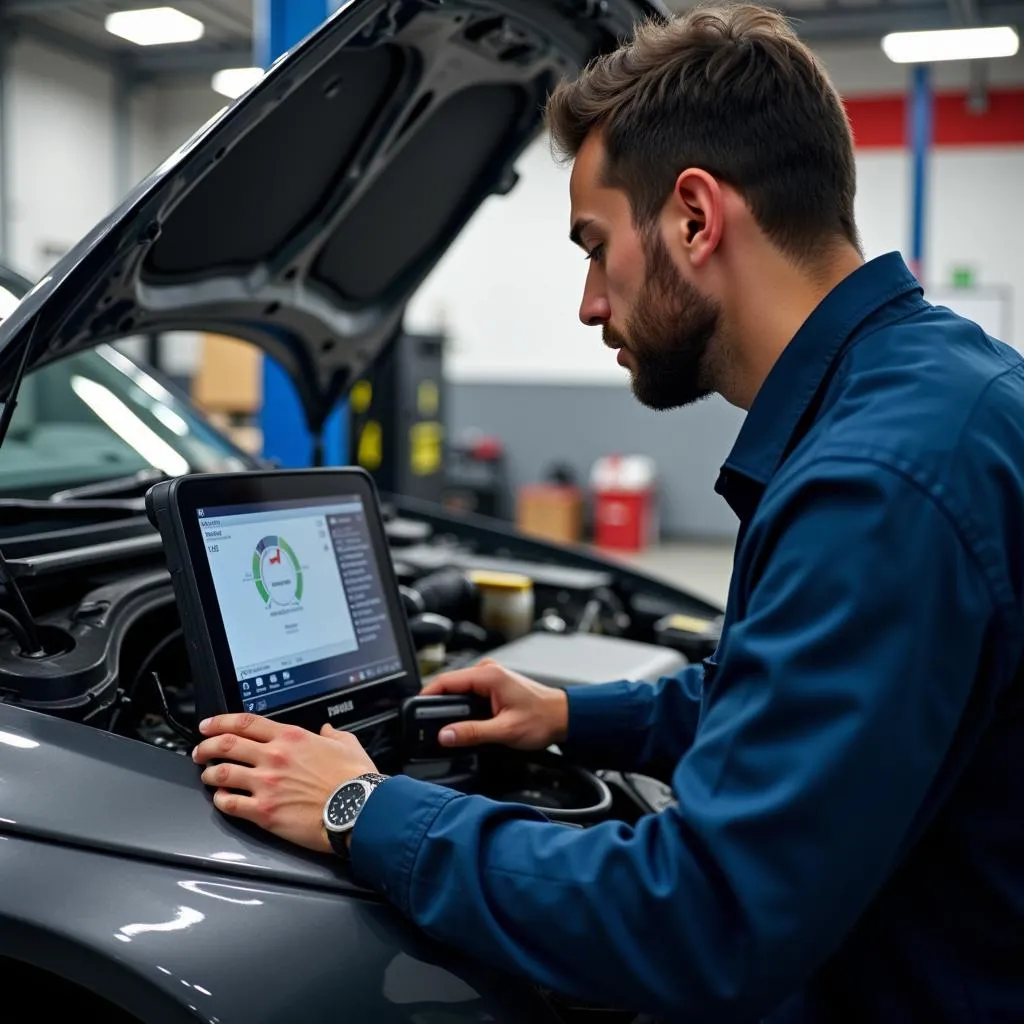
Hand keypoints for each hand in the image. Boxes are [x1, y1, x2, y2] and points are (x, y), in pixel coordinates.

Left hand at [192, 714, 378, 852]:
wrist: (358, 809)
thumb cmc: (354, 780)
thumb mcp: (347, 745)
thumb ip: (333, 735)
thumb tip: (328, 731)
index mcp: (291, 737)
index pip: (244, 722)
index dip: (220, 721)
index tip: (209, 725)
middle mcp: (274, 757)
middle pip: (225, 744)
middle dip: (206, 746)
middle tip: (200, 750)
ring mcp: (267, 784)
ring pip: (222, 773)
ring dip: (210, 773)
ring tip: (208, 776)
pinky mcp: (264, 812)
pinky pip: (230, 804)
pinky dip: (220, 800)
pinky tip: (222, 800)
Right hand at [420, 658, 568, 750]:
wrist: (565, 717)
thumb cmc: (543, 718)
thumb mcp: (505, 730)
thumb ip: (472, 733)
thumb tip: (446, 735)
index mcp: (489, 675)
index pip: (447, 680)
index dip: (427, 694)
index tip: (414, 708)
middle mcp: (488, 671)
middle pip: (450, 684)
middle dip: (436, 702)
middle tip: (424, 723)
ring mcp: (491, 677)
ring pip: (459, 689)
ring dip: (449, 704)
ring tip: (439, 724)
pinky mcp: (493, 685)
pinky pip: (468, 692)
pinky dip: (460, 705)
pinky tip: (458, 720)